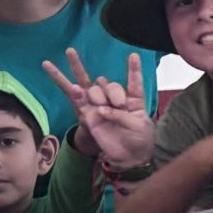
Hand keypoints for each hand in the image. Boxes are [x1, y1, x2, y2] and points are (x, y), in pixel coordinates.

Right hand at [45, 49, 156, 169]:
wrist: (129, 157)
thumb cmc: (139, 140)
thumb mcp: (138, 126)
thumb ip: (122, 115)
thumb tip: (100, 111)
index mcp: (133, 101)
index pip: (133, 82)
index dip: (133, 69)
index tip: (133, 55)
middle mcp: (115, 100)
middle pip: (108, 84)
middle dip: (113, 91)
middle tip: (120, 104)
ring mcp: (100, 106)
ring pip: (92, 88)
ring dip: (98, 96)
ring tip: (103, 108)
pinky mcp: (88, 115)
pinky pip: (77, 100)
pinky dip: (75, 93)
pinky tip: (73, 88)